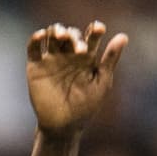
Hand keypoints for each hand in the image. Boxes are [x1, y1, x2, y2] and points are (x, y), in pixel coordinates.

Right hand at [26, 21, 127, 138]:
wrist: (64, 127)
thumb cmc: (86, 108)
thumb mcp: (102, 84)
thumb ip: (110, 60)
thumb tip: (124, 36)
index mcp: (85, 58)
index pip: (90, 38)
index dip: (95, 30)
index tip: (99, 28)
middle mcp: (68, 55)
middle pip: (70, 34)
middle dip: (75, 36)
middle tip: (80, 49)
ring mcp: (51, 59)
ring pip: (51, 35)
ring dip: (56, 30)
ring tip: (61, 36)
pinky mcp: (35, 66)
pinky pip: (33, 47)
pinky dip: (35, 38)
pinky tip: (42, 35)